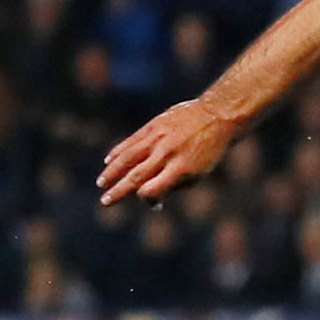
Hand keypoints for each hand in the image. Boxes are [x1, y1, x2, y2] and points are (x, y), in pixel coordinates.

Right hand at [100, 99, 241, 204]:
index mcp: (181, 169)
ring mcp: (158, 138)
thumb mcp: (199, 174)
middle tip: (105, 202)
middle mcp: (167, 154)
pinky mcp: (153, 125)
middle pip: (136, 176)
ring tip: (101, 183)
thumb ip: (174, 187)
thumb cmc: (209, 151)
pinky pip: (131, 141)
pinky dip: (118, 152)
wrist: (217, 116)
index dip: (144, 199)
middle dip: (119, 191)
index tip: (144, 201)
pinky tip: (108, 162)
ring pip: (128, 158)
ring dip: (112, 172)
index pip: (152, 189)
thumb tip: (153, 204)